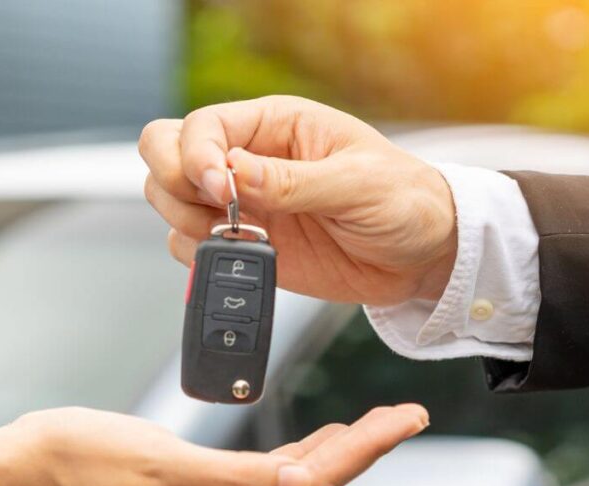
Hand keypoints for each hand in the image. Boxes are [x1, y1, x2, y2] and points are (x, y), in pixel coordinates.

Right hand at [0, 405, 427, 485]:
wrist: (31, 464)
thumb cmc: (84, 455)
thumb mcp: (161, 460)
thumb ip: (235, 477)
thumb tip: (301, 485)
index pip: (310, 483)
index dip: (363, 450)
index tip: (403, 421)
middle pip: (309, 484)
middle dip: (361, 449)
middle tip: (405, 415)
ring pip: (289, 482)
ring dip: (333, 453)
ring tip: (374, 425)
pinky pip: (260, 479)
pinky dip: (293, 458)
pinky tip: (310, 444)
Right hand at [139, 95, 457, 305]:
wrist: (422, 256)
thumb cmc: (403, 201)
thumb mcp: (357, 184)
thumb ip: (291, 181)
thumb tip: (233, 172)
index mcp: (274, 126)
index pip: (201, 126)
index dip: (195, 156)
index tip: (221, 190)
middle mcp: (248, 160)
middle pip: (166, 154)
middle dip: (175, 184)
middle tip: (213, 211)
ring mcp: (241, 205)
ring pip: (169, 201)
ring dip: (185, 221)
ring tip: (236, 236)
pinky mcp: (244, 245)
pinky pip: (190, 247)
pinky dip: (201, 257)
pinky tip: (244, 256)